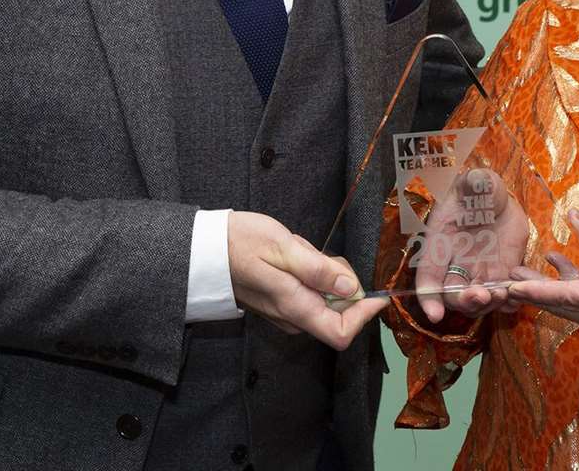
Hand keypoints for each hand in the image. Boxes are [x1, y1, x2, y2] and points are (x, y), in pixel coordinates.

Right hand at [228, 211, 385, 349]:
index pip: (341, 333)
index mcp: (295, 307)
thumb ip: (318, 270)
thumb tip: (352, 288)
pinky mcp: (280, 303)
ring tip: (301, 252)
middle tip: (322, 255)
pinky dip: (313, 276)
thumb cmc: (240, 244)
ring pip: (325, 301)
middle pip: (338, 314)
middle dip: (343, 284)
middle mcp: (291, 318)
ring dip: (326, 276)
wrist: (203, 248)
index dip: (364, 315)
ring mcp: (284, 313)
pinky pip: (310, 295)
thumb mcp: (284, 248)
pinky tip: (294, 257)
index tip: (376, 292)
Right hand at [412, 167, 529, 323]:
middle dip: (464, 301)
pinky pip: (503, 297)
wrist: (496, 199)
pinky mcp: (503, 273)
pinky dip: (509, 303)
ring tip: (500, 295)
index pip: (428, 276)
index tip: (435, 315)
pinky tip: (516, 298)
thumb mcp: (476, 181)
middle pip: (453, 295)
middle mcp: (457, 264)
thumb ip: (475, 182)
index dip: (429, 297)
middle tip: (480, 295)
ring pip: (479, 301)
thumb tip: (477, 179)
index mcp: (441, 244)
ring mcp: (480, 272)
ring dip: (488, 304)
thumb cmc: (477, 188)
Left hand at [507, 212, 578, 334]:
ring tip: (521, 272)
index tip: (511, 288)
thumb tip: (569, 216)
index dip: (537, 292)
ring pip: (575, 307)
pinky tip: (558, 263)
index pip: (568, 298)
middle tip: (503, 280)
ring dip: (550, 289)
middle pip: (565, 307)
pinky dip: (573, 287)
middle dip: (534, 293)